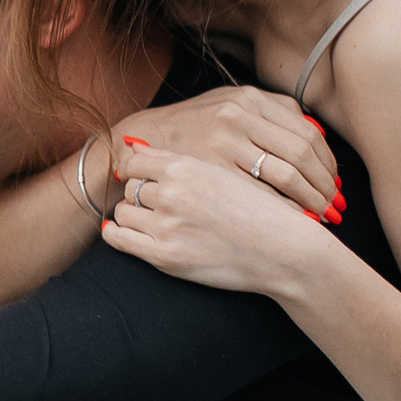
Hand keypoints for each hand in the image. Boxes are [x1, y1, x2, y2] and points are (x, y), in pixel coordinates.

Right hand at [100, 85, 342, 224]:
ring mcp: (222, 142)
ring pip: (286, 176)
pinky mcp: (208, 170)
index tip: (336, 184)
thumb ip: (270, 112)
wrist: (137, 141)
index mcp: (249, 98)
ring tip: (321, 217)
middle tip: (335, 207)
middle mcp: (238, 115)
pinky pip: (257, 194)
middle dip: (325, 185)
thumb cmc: (191, 129)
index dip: (328, 163)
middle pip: (302, 154)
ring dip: (310, 200)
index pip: (307, 133)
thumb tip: (315, 130)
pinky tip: (293, 222)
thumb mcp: (229, 104)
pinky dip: (282, 210)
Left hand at [101, 143, 333, 294]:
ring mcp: (167, 224)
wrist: (283, 251)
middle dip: (140, 195)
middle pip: (131, 187)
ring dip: (134, 216)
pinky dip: (116, 234)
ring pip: (124, 212)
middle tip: (156, 205)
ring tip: (155, 222)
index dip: (137, 171)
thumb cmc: (256, 211)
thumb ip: (174, 159)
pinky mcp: (165, 256)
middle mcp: (173, 192)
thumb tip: (132, 144)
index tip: (143, 180)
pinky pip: (118, 239)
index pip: (135, 161)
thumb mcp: (219, 173)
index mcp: (186, 167)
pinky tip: (126, 233)